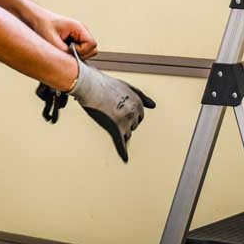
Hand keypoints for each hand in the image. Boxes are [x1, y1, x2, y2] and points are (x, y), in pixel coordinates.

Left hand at [28, 10, 97, 59]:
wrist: (35, 18)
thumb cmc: (42, 24)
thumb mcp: (52, 41)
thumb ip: (65, 52)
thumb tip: (73, 61)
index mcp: (78, 27)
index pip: (92, 44)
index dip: (82, 51)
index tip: (70, 50)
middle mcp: (81, 30)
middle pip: (92, 48)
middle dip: (81, 54)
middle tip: (66, 51)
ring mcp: (79, 34)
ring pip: (87, 50)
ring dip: (76, 53)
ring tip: (63, 48)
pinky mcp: (74, 38)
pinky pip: (80, 49)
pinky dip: (72, 52)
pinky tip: (62, 48)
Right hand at [69, 48, 155, 162]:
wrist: (89, 84)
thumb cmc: (104, 84)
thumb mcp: (126, 86)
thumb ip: (141, 96)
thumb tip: (154, 105)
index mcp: (138, 101)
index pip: (139, 115)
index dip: (129, 115)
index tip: (120, 112)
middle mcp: (134, 111)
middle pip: (134, 125)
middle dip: (125, 123)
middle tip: (110, 114)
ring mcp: (125, 120)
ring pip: (127, 133)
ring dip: (120, 131)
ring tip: (106, 120)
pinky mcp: (115, 128)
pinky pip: (121, 143)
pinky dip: (123, 152)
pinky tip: (125, 159)